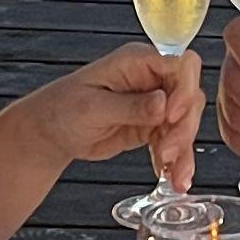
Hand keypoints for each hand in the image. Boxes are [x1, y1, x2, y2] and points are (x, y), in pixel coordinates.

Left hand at [26, 44, 204, 187]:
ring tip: (176, 178)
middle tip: (168, 152)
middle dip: (183, 127)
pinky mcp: (152, 126)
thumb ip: (130, 106)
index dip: (184, 89)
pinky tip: (173, 178)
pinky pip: (174, 142)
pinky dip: (176, 161)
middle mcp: (151, 79)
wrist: (51, 133)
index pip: (180, 65)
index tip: (172, 115)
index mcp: (136, 61)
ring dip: (184, 151)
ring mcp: (154, 103)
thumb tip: (163, 103)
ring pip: (185, 123)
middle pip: (189, 97)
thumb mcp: (93, 107)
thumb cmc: (62, 109)